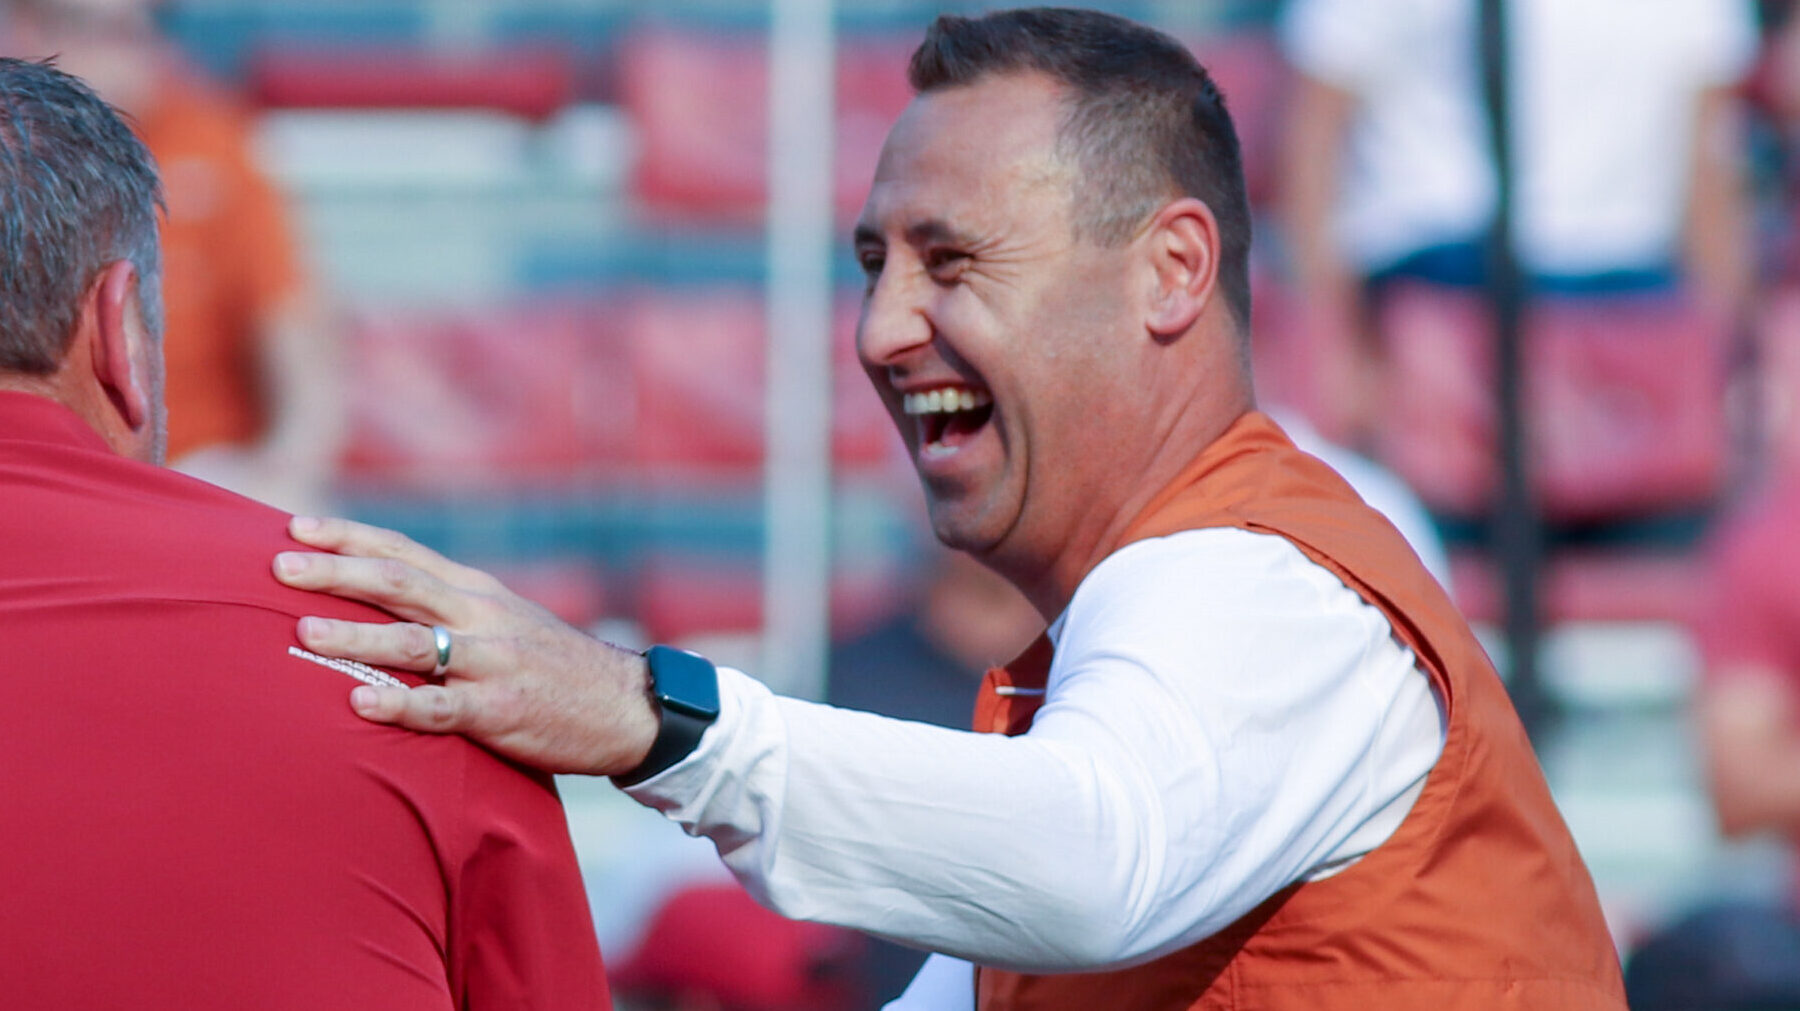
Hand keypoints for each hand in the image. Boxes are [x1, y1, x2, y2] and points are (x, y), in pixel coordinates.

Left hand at [272, 516, 658, 775]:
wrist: (627, 706)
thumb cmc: (552, 665)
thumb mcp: (505, 618)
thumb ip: (450, 607)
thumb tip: (380, 596)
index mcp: (477, 591)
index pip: (404, 551)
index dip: (349, 536)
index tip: (295, 527)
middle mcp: (480, 616)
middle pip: (399, 584)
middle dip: (336, 573)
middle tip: (278, 568)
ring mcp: (492, 662)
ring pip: (414, 643)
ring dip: (356, 636)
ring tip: (303, 633)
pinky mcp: (502, 710)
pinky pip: (443, 707)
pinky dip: (400, 705)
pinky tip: (360, 704)